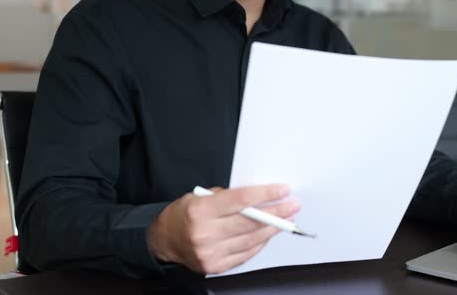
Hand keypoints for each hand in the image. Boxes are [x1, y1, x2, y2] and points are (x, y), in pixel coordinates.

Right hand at [147, 184, 298, 273]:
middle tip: (292, 205)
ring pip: (251, 240)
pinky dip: (259, 243)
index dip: (265, 195)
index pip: (240, 200)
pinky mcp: (215, 266)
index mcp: (200, 210)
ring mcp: (210, 252)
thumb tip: (257, 197)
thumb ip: (226, 197)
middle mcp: (205, 233)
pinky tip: (268, 234)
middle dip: (276, 213)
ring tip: (286, 220)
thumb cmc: (184, 214)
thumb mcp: (200, 196)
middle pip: (250, 222)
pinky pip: (245, 254)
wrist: (164, 240)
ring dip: (272, 229)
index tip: (282, 190)